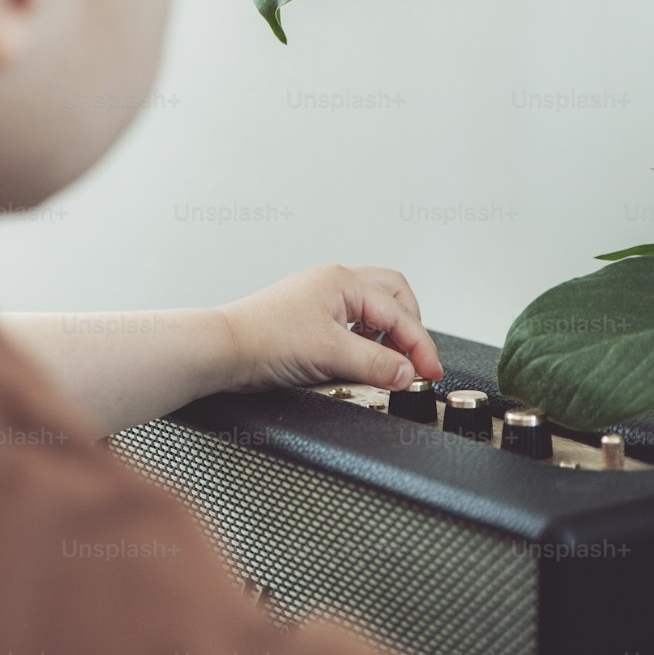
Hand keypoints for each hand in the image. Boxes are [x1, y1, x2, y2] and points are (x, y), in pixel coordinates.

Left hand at [218, 264, 443, 393]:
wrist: (224, 351)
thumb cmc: (263, 339)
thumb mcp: (329, 354)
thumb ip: (375, 364)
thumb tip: (407, 374)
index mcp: (343, 281)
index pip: (398, 312)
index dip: (419, 345)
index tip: (429, 372)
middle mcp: (335, 283)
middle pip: (393, 296)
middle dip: (410, 327)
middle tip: (415, 360)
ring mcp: (322, 299)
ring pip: (374, 308)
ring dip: (388, 333)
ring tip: (390, 361)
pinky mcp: (312, 319)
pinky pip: (354, 323)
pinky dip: (367, 340)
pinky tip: (362, 360)